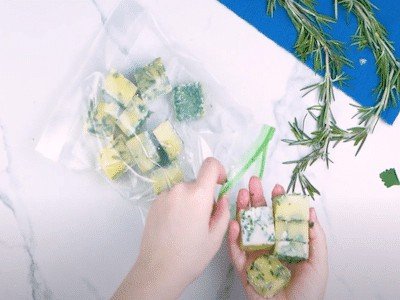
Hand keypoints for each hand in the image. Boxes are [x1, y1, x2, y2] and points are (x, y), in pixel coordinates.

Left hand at [113, 158, 229, 299]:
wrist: (158, 270)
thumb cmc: (190, 256)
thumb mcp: (215, 237)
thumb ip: (223, 212)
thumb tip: (222, 199)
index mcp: (197, 195)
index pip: (210, 165)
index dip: (219, 171)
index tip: (220, 184)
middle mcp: (179, 189)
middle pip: (197, 183)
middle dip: (203, 196)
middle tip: (203, 220)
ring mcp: (164, 195)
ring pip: (183, 191)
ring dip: (189, 201)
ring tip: (186, 226)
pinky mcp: (154, 203)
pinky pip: (171, 197)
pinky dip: (177, 206)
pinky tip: (174, 227)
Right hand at [228, 177, 327, 299]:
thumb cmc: (309, 292)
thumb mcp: (318, 262)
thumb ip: (315, 237)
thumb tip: (310, 211)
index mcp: (284, 242)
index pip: (278, 217)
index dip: (276, 202)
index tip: (276, 188)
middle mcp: (268, 245)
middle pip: (259, 218)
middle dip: (255, 199)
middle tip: (253, 183)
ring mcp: (254, 255)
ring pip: (245, 229)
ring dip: (242, 211)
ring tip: (242, 195)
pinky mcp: (243, 268)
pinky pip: (236, 251)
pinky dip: (233, 238)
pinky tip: (235, 224)